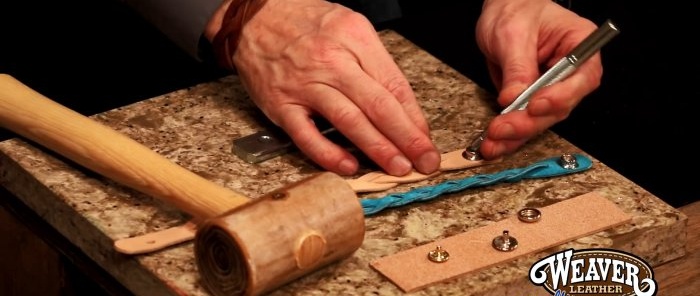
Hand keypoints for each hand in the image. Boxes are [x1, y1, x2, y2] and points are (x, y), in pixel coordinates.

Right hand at [207, 0, 439, 175]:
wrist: (253, 15)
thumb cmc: (304, 22)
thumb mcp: (348, 27)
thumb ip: (374, 64)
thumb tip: (401, 107)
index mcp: (355, 37)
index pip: (394, 85)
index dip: (415, 118)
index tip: (426, 140)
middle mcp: (332, 61)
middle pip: (378, 105)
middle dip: (406, 138)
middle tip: (425, 161)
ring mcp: (304, 84)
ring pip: (349, 121)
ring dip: (378, 148)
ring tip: (398, 167)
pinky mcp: (280, 104)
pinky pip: (307, 135)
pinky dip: (329, 154)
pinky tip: (349, 167)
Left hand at [475, 0, 601, 158]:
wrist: (502, 10)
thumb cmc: (516, 10)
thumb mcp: (512, 33)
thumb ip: (517, 66)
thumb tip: (514, 97)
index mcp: (579, 44)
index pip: (582, 77)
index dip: (561, 96)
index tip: (536, 105)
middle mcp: (571, 70)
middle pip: (560, 106)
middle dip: (530, 121)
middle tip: (504, 128)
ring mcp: (552, 88)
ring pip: (541, 120)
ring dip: (517, 135)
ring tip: (493, 142)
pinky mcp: (533, 100)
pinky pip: (525, 121)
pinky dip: (509, 135)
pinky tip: (494, 144)